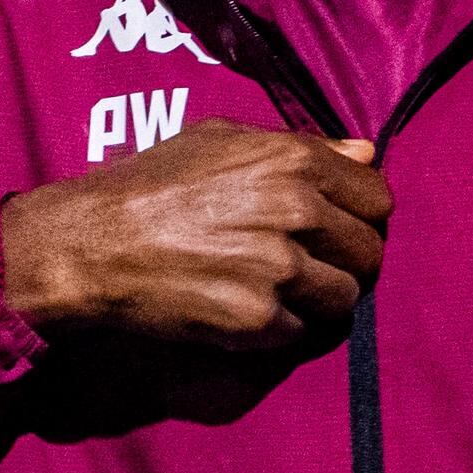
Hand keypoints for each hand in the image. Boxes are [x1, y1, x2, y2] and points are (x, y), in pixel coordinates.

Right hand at [0, 119, 387, 349]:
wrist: (94, 243)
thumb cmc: (152, 183)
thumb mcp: (222, 140)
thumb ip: (302, 145)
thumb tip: (366, 152)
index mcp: (295, 160)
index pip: (377, 198)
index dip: (359, 216)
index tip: (337, 228)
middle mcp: (298, 210)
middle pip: (370, 252)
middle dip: (346, 262)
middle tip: (312, 266)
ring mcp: (282, 268)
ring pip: (347, 297)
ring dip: (322, 300)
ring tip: (286, 292)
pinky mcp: (261, 319)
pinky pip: (305, 332)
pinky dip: (287, 328)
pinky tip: (256, 311)